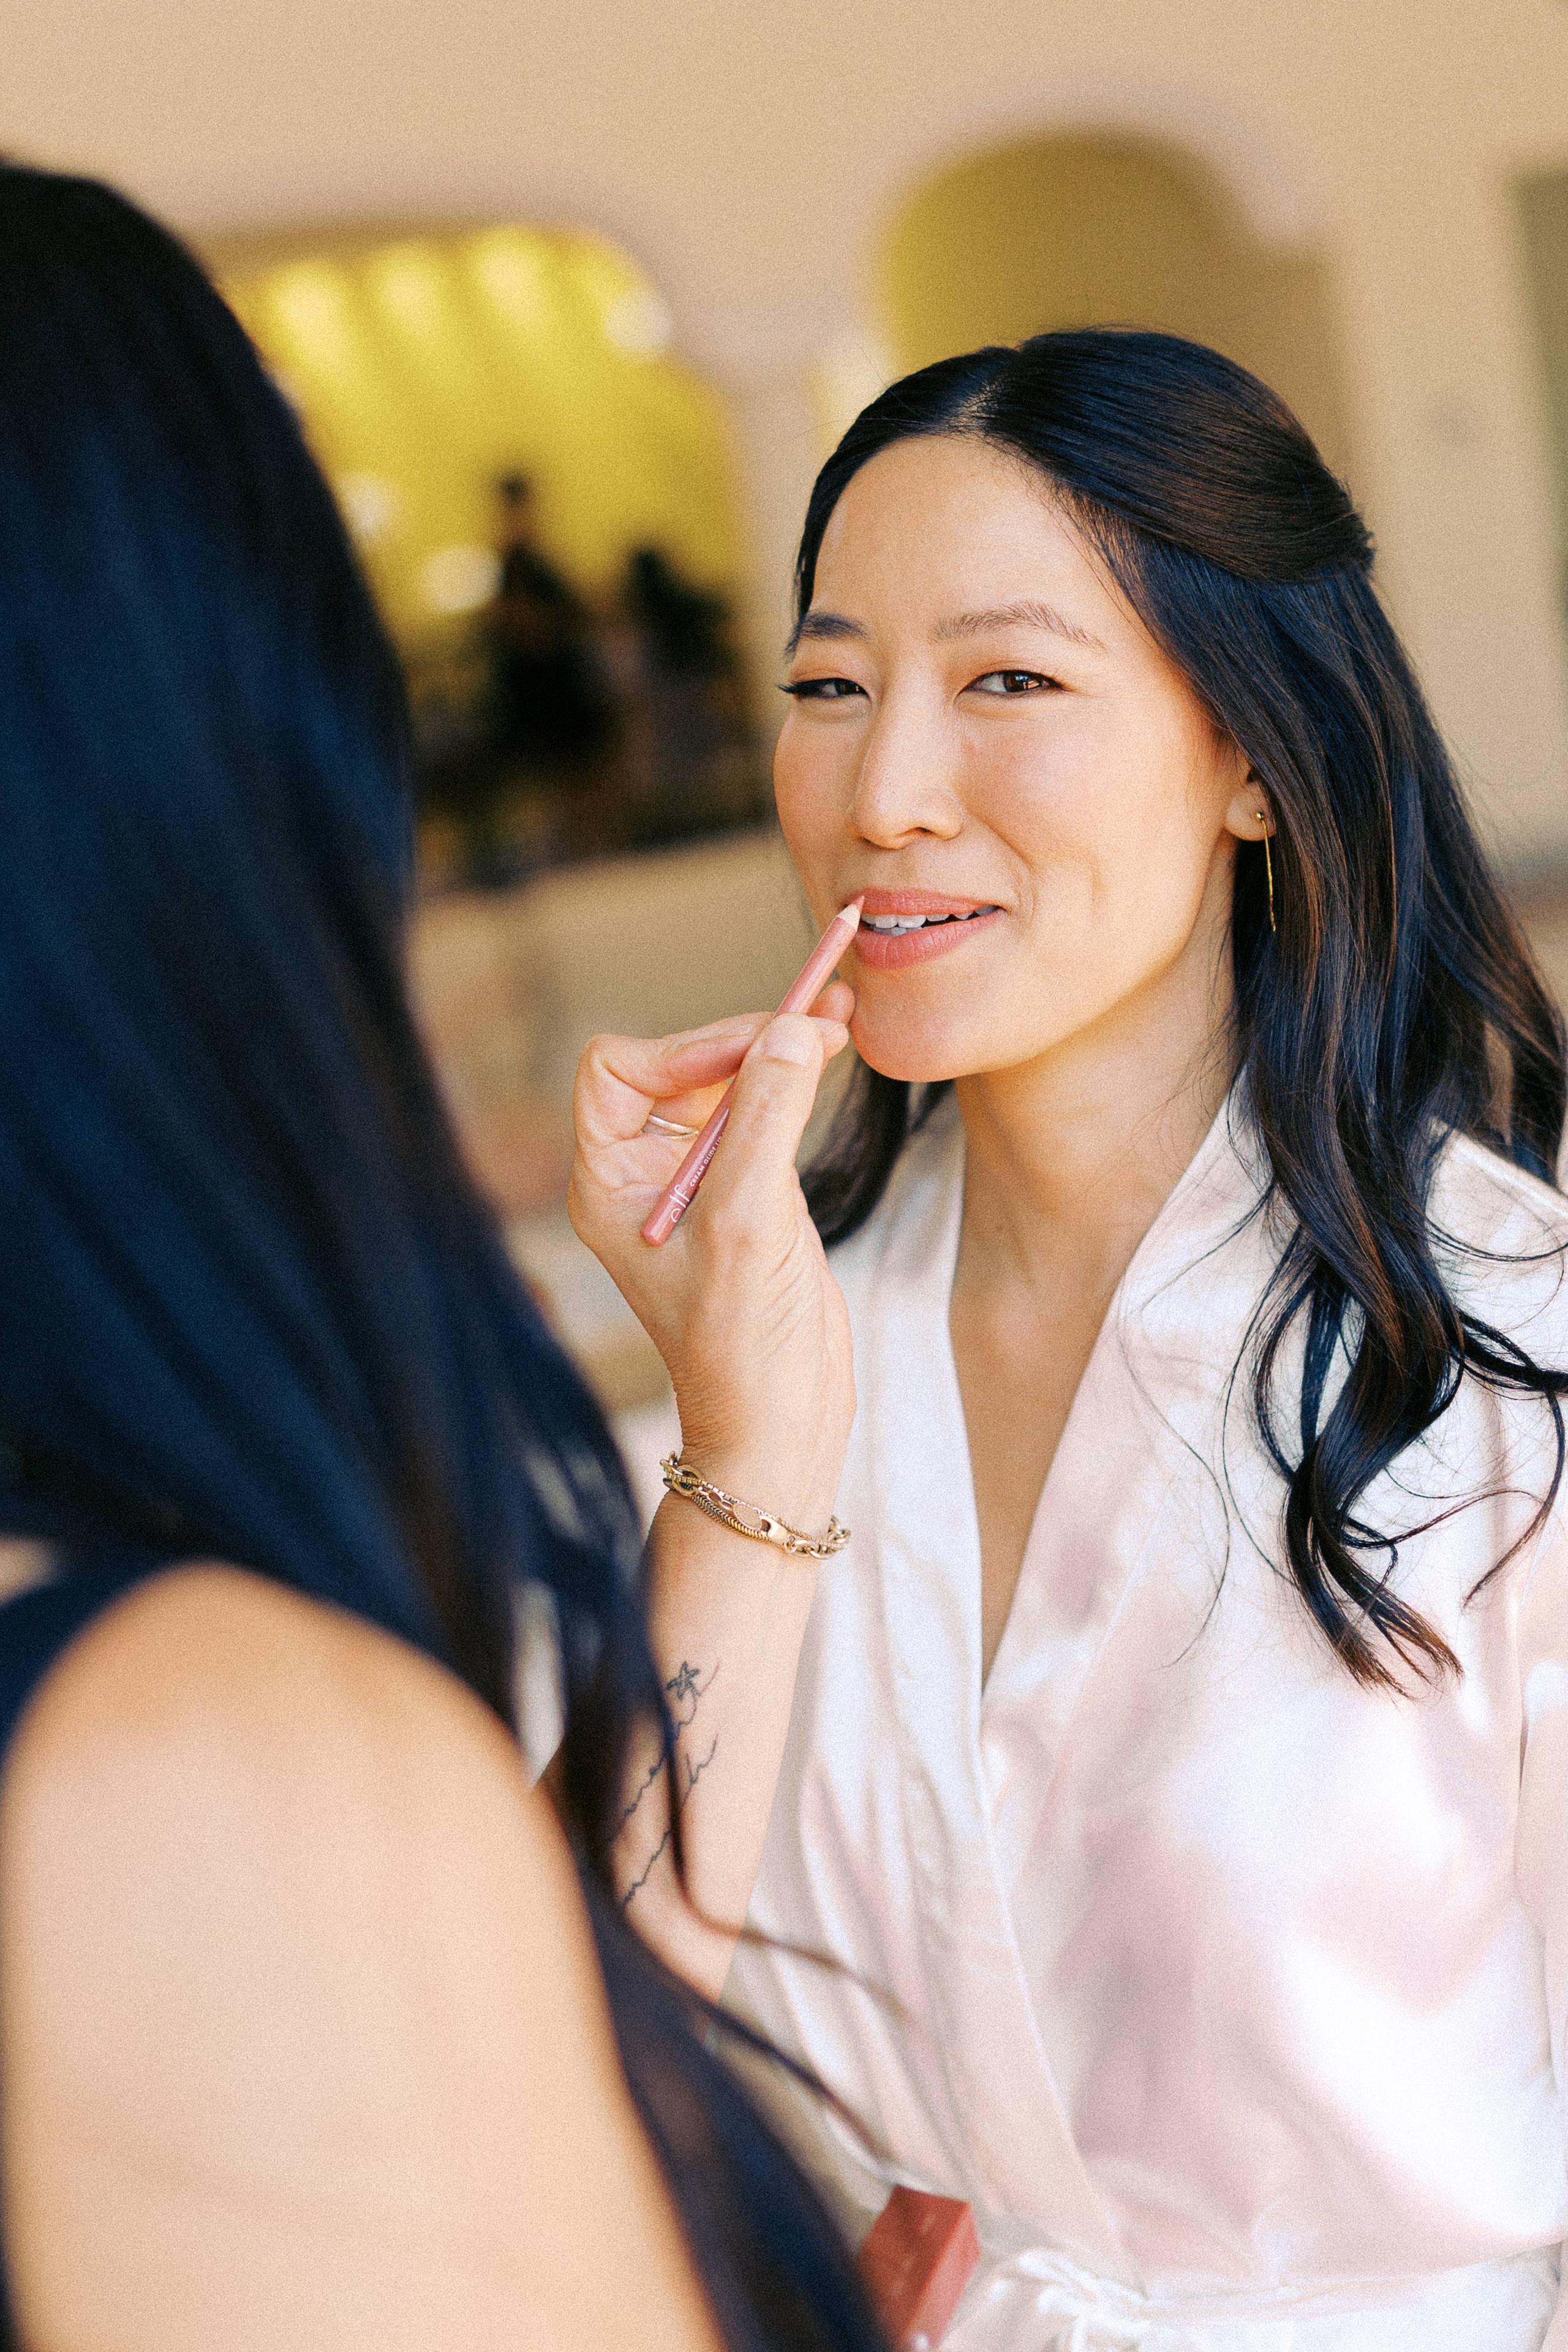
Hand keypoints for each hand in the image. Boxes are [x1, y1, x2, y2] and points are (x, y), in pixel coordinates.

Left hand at [569, 987, 855, 1527]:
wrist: (780, 1424)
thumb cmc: (741, 1341)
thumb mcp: (750, 1218)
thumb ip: (766, 1116)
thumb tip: (791, 1028)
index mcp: (609, 1182)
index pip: (619, 1068)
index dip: (685, 1045)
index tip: (756, 1049)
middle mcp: (643, 1176)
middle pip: (678, 1065)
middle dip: (744, 1039)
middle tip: (820, 1019)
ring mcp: (697, 1185)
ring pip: (725, 1085)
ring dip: (776, 1053)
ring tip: (837, 1024)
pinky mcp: (748, 1196)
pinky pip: (761, 1116)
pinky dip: (794, 1084)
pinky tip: (831, 1059)